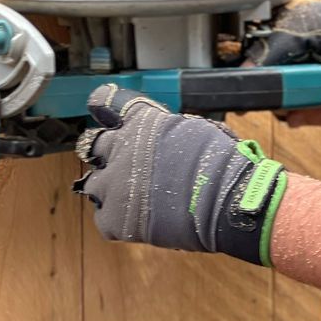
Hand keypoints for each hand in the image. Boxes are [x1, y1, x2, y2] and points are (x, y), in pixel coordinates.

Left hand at [73, 83, 287, 265]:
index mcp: (141, 121)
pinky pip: (104, 217)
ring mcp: (112, 184)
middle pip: (93, 145)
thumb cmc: (221, 165)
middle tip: (124, 166)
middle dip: (106, 154)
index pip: (104, 102)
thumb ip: (165, 130)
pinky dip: (119, 218)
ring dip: (110, 188)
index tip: (105, 113)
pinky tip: (140, 218)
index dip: (105, 108)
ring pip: (94, 183)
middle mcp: (119, 148)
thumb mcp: (194, 130)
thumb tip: (160, 138)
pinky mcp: (112, 218)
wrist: (226, 202)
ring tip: (135, 197)